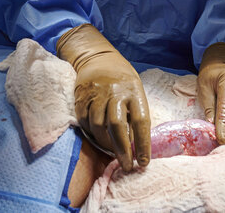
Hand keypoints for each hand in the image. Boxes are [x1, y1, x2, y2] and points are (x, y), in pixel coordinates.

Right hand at [56, 24, 150, 171]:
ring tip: (112, 151)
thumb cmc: (123, 81)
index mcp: (133, 91)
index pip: (140, 121)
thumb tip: (137, 146)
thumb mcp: (136, 91)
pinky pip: (85, 122)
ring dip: (106, 144)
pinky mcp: (81, 98)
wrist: (98, 59)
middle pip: (117, 126)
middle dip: (122, 150)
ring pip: (98, 126)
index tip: (144, 162)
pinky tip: (98, 137)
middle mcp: (115, 92)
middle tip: (126, 166)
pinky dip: (92, 134)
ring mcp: (96, 94)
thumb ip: (135, 113)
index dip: (142, 143)